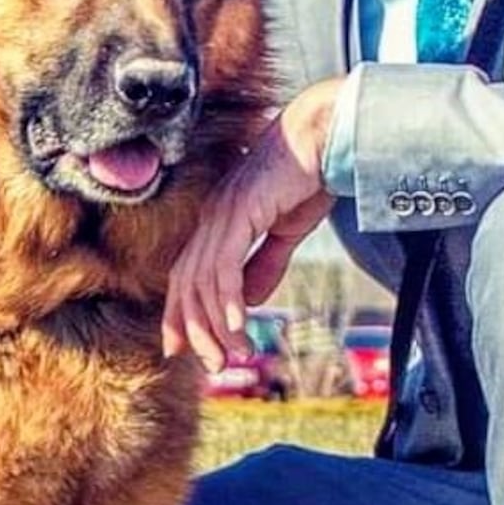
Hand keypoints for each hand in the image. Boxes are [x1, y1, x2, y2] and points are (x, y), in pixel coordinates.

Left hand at [163, 77, 343, 371]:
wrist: (324, 138)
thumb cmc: (308, 177)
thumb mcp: (286, 231)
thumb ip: (266, 263)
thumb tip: (252, 300)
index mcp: (218, 223)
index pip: (186, 277)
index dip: (179, 315)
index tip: (181, 350)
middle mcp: (212, 221)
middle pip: (187, 286)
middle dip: (196, 331)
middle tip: (215, 366)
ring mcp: (222, 216)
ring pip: (204, 282)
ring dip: (217, 325)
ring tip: (236, 355)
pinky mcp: (240, 213)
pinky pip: (226, 266)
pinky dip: (229, 300)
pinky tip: (240, 325)